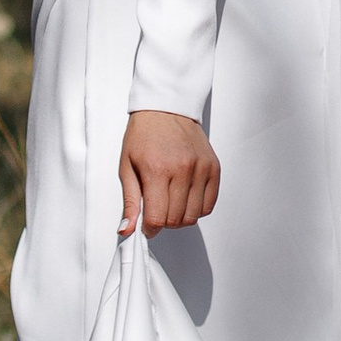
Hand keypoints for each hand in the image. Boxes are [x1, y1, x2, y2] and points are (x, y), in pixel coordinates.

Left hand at [120, 109, 219, 236]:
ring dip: (180, 217)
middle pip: (176, 220)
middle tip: (157, 210)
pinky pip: (209, 205)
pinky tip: (185, 198)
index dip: (150, 228)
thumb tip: (126, 231)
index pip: (157, 219)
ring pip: (194, 216)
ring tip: (170, 203)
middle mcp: (182, 170)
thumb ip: (129, 202)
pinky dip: (197, 208)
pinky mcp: (213, 168)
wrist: (166, 108)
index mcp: (157, 170)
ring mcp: (200, 169)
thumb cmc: (143, 136)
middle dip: (164, 223)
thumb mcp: (126, 167)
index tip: (146, 224)